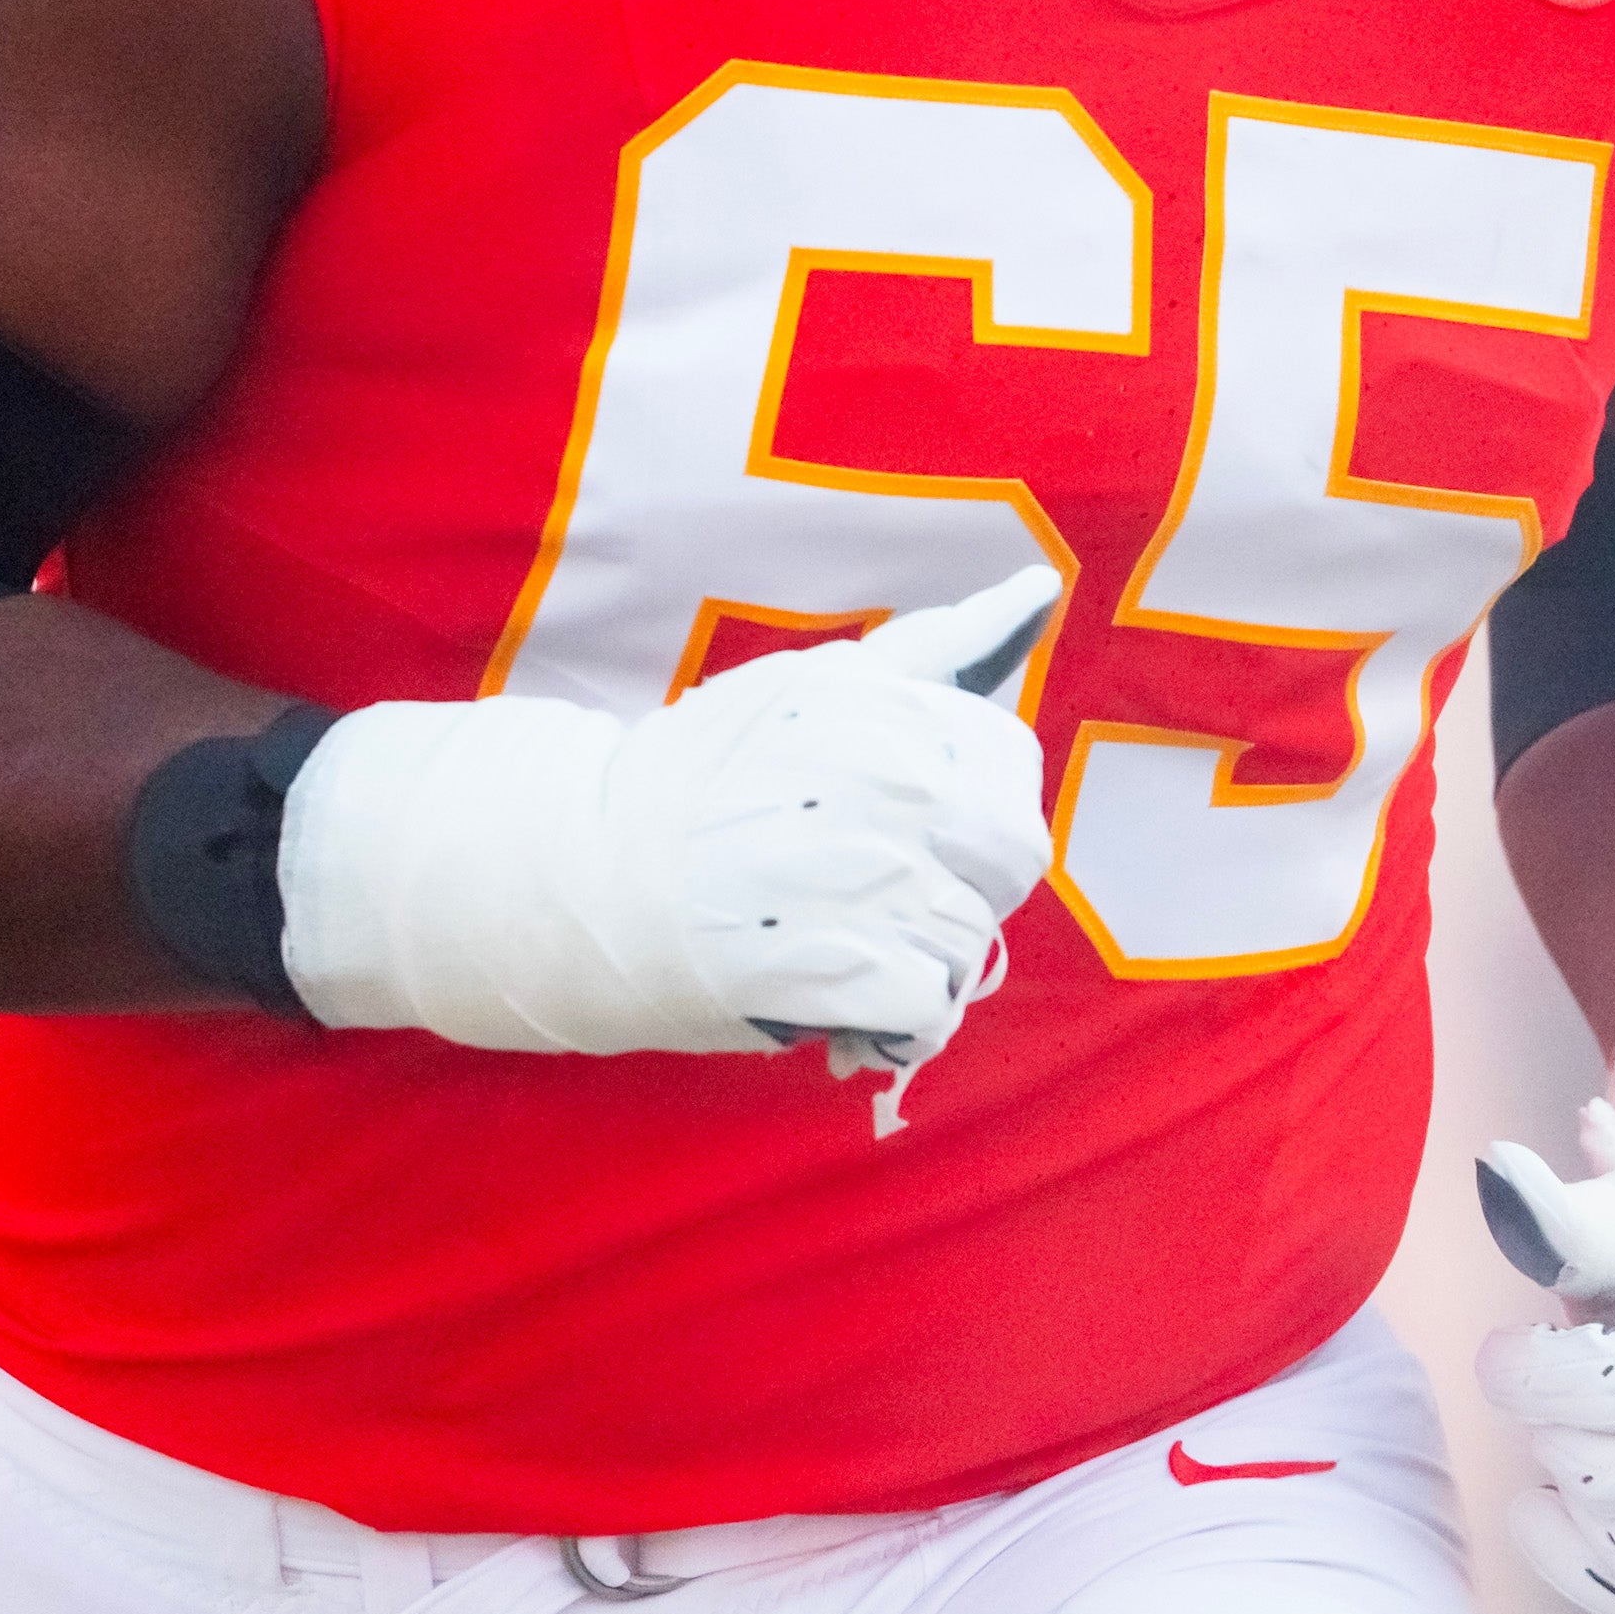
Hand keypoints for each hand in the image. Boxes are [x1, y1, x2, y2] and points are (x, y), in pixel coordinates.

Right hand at [273, 566, 1061, 1061]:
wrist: (576, 872)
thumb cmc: (702, 776)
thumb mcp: (819, 684)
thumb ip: (935, 646)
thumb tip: (1038, 590)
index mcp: (886, 707)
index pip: (1007, 766)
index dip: (966, 807)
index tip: (903, 822)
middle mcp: (886, 786)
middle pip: (1007, 857)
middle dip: (957, 883)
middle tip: (873, 892)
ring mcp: (862, 882)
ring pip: (966, 941)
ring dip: (915, 960)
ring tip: (838, 945)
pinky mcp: (827, 972)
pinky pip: (926, 1011)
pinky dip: (892, 1023)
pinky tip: (839, 1005)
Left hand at [1469, 979, 1614, 1613]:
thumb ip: (1570, 1217)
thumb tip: (1493, 1169)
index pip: (1604, 1390)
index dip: (1523, 1374)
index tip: (1503, 1351)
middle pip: (1607, 1475)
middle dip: (1551, 1432)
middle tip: (1552, 1394)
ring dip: (1569, 1500)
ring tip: (1569, 1444)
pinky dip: (1594, 1567)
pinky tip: (1572, 1511)